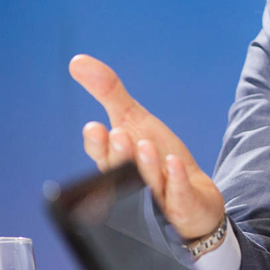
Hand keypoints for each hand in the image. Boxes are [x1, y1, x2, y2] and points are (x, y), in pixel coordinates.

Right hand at [69, 54, 225, 240]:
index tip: (94, 127)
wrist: (192, 196)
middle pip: (120, 171)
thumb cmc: (156, 156)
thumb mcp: (134, 120)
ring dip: (145, 165)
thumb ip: (109, 92)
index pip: (101, 155)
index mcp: (117, 163)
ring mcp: (156, 199)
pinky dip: (175, 181)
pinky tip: (174, 164)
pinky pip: (177, 197)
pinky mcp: (181, 208)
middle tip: (119, 135)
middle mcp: (132, 183)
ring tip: (145, 145)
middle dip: (118, 154)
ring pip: (147, 184)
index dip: (97, 144)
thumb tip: (77, 62)